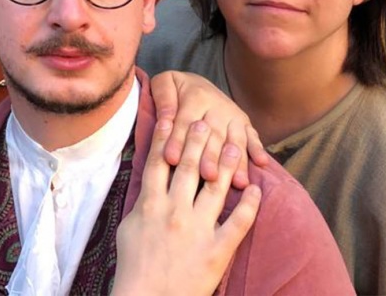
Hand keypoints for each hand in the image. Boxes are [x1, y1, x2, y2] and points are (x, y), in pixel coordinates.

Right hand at [111, 119, 261, 295]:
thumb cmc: (134, 266)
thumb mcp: (128, 228)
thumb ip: (142, 203)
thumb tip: (148, 183)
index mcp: (150, 204)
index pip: (159, 162)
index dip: (168, 138)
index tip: (175, 118)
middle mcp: (174, 211)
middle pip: (188, 167)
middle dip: (198, 141)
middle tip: (207, 122)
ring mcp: (198, 229)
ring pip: (215, 188)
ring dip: (226, 164)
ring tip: (235, 145)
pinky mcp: (217, 249)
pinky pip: (238, 222)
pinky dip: (250, 205)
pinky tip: (257, 189)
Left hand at [149, 71, 268, 186]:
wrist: (196, 82)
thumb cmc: (175, 88)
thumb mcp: (164, 82)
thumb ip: (163, 98)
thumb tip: (166, 119)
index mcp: (196, 96)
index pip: (186, 122)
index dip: (178, 140)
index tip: (172, 160)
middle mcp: (218, 106)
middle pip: (213, 135)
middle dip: (211, 157)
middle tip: (208, 177)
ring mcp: (234, 116)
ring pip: (234, 140)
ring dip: (236, 162)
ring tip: (237, 182)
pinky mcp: (245, 123)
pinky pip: (252, 137)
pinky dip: (257, 150)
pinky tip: (261, 163)